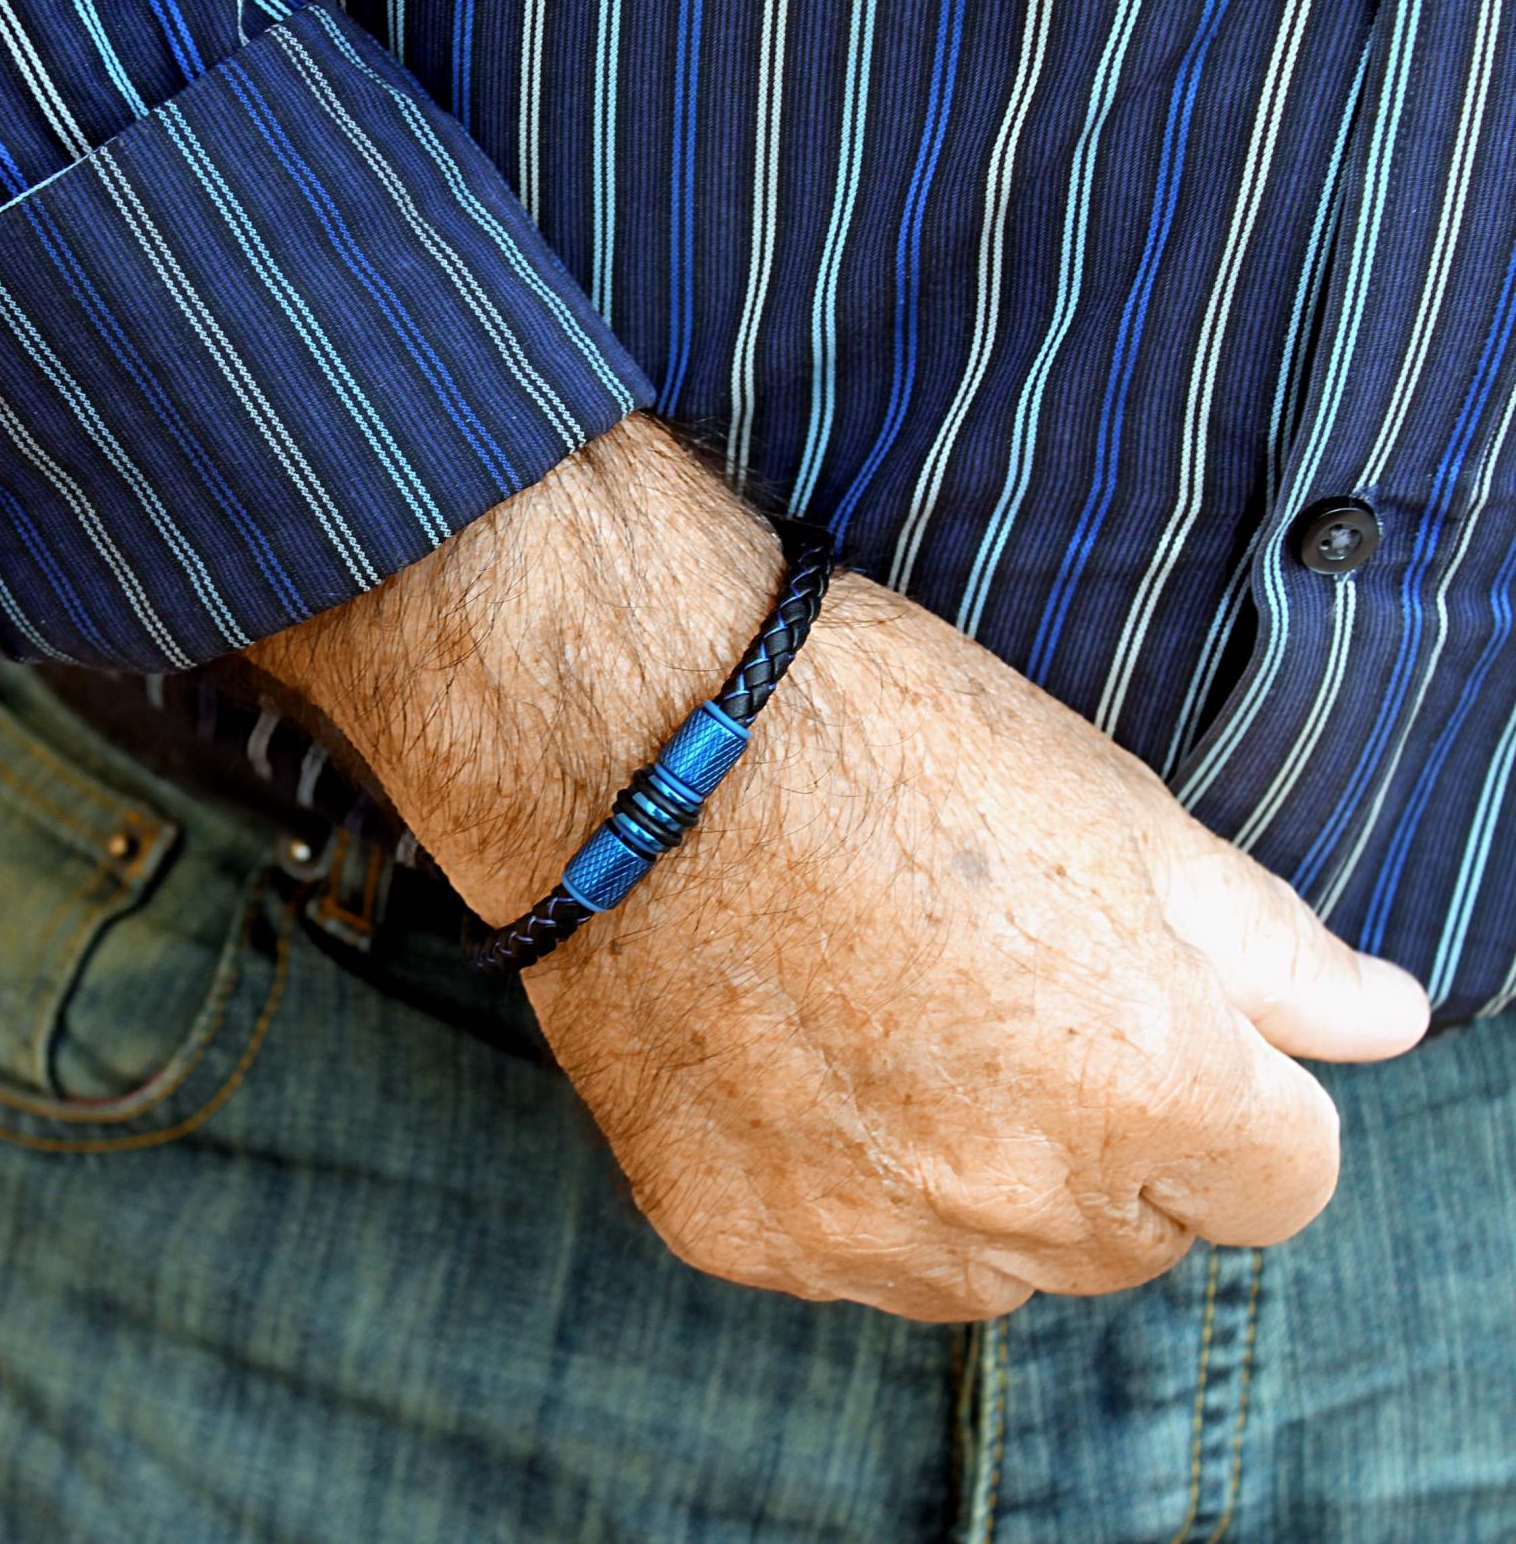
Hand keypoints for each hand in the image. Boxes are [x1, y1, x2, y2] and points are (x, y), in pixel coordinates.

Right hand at [249, 417, 1429, 1320]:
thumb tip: (1380, 1021)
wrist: (633, 736)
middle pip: (1139, 1239)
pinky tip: (800, 1063)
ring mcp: (860, 1230)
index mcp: (1145, 1083)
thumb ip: (1272, 951)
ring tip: (902, 1034)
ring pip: (991, 1275)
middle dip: (1116, 1145)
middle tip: (1015, 1003)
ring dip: (983, 1190)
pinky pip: (842, 1258)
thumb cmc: (881, 736)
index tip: (1162, 1023)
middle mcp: (1011, 1194)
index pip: (1284, 1181)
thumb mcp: (1116, 809)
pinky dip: (844, 1189)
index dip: (1240, 1093)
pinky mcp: (734, 1232)